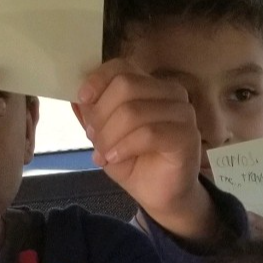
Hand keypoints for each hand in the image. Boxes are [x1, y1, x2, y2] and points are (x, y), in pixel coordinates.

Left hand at [74, 59, 213, 238]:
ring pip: (134, 111)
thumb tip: (74, 95)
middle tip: (93, 138)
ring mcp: (182, 113)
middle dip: (101, 114)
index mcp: (151, 86)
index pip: (122, 67)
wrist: (161, 195)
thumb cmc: (136, 162)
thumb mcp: (105, 135)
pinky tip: (114, 158)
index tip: (83, 99)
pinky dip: (124, 147)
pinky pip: (148, 134)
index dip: (98, 79)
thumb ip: (93, 113)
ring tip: (104, 153)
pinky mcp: (187, 136)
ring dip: (110, 135)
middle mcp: (171, 93)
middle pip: (126, 86)